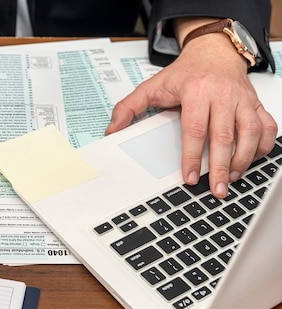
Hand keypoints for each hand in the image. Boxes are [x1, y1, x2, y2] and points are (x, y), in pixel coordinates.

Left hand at [106, 34, 277, 197]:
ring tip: (233, 178)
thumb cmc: (186, 72)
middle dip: (222, 166)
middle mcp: (222, 94)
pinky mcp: (256, 103)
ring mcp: (242, 99)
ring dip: (243, 159)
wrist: (213, 51)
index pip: (195, 129)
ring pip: (251, 132)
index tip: (191, 177)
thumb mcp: (152, 86)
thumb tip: (112, 129)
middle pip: (224, 135)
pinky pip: (268, 126)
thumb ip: (128, 107)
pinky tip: (252, 160)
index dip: (193, 156)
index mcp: (196, 91)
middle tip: (217, 189)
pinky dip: (264, 146)